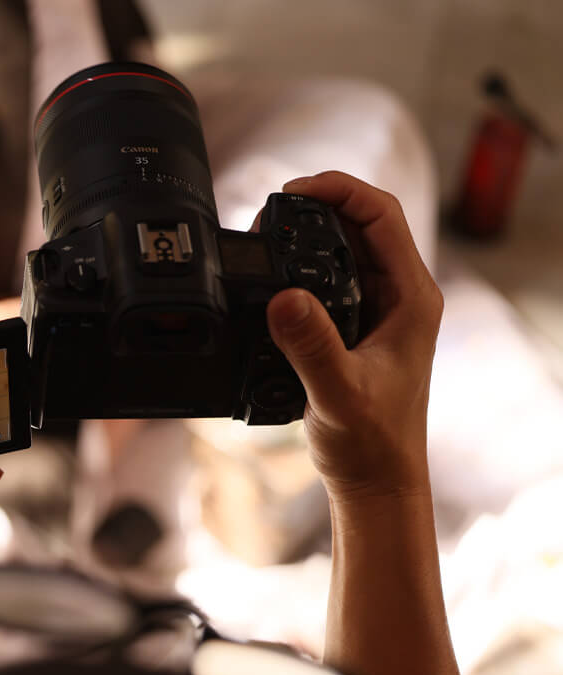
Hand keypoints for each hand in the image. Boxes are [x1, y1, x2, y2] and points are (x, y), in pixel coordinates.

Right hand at [264, 171, 442, 501]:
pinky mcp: (358, 327)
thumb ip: (312, 346)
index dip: (339, 191)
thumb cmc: (371, 443)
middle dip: (317, 205)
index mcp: (412, 299)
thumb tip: (284, 297)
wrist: (375, 480)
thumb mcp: (337, 393)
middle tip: (270, 209)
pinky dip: (302, 264)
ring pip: (346, 248)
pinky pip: (332, 277)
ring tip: (266, 234)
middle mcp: (401, 297)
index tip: (293, 191)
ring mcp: (380, 311)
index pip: (382, 215)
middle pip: (362, 223)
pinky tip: (273, 275)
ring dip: (308, 233)